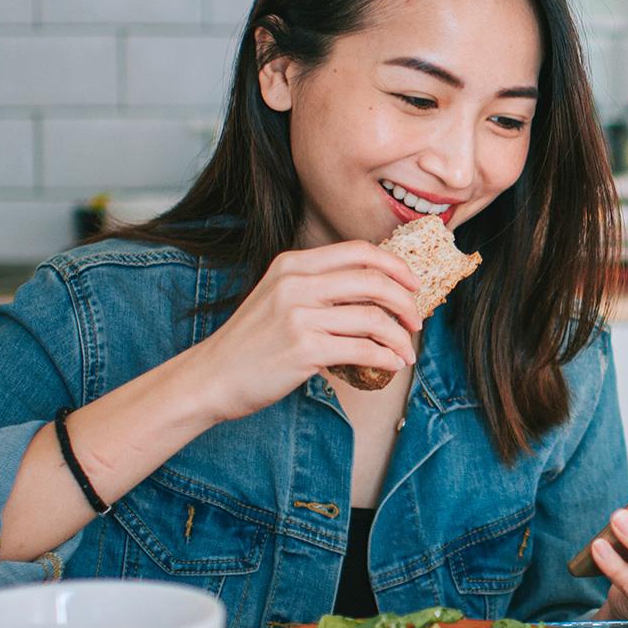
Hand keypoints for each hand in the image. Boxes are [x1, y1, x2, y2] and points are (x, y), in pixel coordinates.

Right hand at [183, 242, 421, 423]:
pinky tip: (391, 365)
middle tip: (416, 320)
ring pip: (373, 318)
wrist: (212, 376)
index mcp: (293, 264)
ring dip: (400, 337)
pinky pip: (363, 350)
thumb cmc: (251, 342)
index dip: (394, 266)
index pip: (359, 251)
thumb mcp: (277, 296)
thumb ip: (317, 286)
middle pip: (373, 281)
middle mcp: (296, 284)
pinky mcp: (304, 349)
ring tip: (406, 351)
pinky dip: (386, 358)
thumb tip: (374, 290)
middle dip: (405, 301)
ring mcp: (299, 316)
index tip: (412, 285)